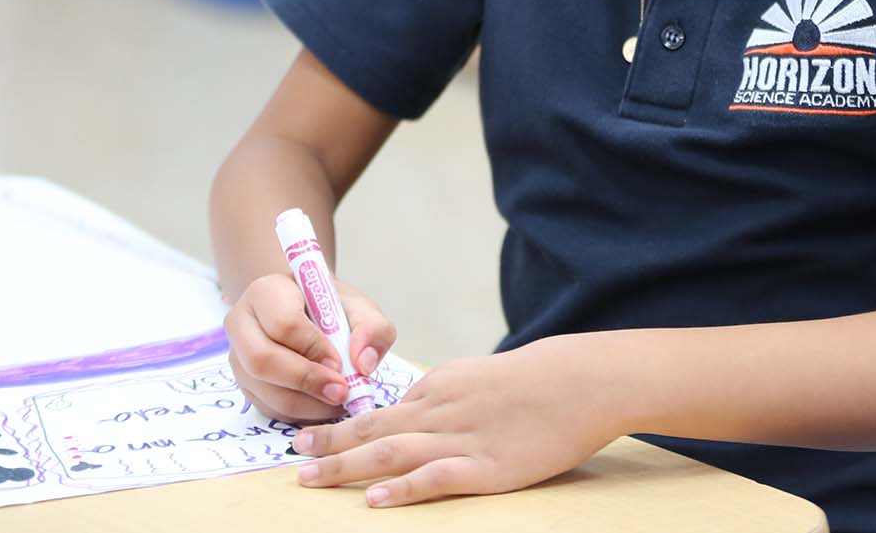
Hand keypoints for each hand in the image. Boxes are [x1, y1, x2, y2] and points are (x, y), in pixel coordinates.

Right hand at [224, 273, 396, 425]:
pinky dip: (298, 414)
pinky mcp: (244, 385)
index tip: (340, 362)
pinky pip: (267, 408)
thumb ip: (372, 328)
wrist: (309, 314)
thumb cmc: (331, 308)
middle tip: (341, 392)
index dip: (314, 348)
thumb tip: (364, 364)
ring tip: (338, 402)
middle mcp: (242, 324)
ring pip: (264, 390)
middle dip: (306, 381)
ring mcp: (237, 357)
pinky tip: (323, 407)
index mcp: (266, 291)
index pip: (284, 324)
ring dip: (306, 404)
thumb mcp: (359, 307)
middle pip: (262, 361)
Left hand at [292, 334, 622, 506]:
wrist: (581, 381)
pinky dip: (401, 489)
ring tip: (310, 478)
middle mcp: (443, 409)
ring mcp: (462, 439)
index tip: (315, 435)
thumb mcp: (484, 375)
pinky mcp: (485, 467)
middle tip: (294, 455)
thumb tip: (418, 411)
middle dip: (332, 442)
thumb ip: (450, 394)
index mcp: (443, 384)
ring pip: (392, 452)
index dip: (347, 424)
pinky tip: (374, 500)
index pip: (386, 409)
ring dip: (347, 465)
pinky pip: (434, 478)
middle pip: (375, 428)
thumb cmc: (539, 379)